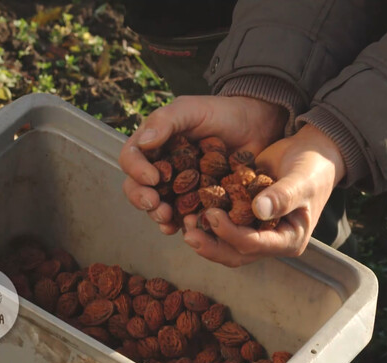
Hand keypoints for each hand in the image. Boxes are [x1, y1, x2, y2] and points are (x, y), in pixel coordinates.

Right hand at [119, 95, 286, 233]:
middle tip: (156, 205)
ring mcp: (179, 187)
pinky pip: (186, 217)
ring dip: (158, 216)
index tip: (153, 178)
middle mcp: (161, 168)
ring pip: (158, 206)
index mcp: (153, 145)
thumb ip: (165, 121)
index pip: (131, 159)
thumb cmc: (220, 112)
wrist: (255, 125)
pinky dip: (184, 225)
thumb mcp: (190, 109)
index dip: (136, 171)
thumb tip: (143, 142)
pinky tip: (189, 228)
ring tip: (168, 220)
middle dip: (142, 199)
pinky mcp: (199, 202)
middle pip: (138, 188)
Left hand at [181, 124, 345, 266]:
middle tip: (188, 231)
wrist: (312, 151)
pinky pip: (223, 225)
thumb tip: (258, 210)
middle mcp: (271, 241)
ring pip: (226, 244)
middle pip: (236, 253)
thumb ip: (283, 195)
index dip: (232, 234)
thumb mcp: (302, 180)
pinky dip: (206, 220)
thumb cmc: (313, 166)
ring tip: (185, 222)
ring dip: (205, 236)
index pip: (256, 245)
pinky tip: (188, 209)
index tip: (213, 215)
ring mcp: (257, 231)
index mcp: (289, 239)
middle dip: (211, 245)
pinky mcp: (244, 217)